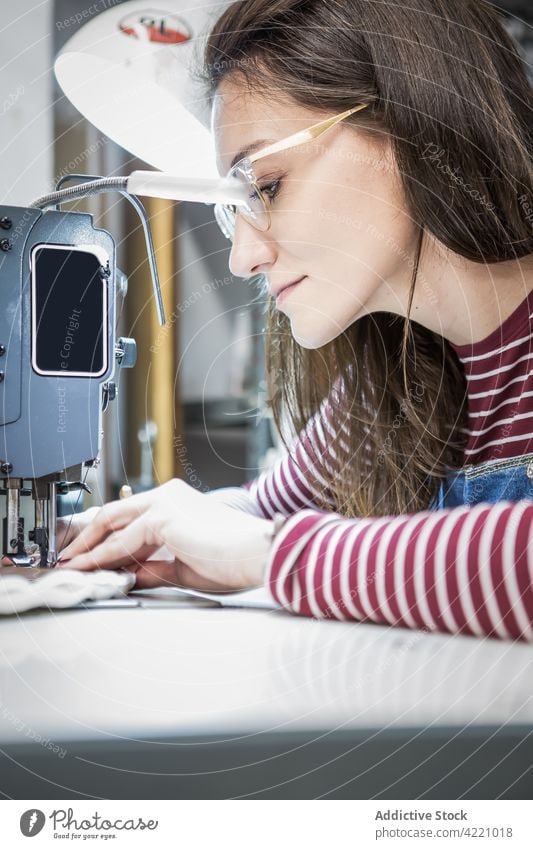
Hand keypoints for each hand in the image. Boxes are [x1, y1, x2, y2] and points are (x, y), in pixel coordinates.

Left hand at [56, 479, 273, 591]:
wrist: (256, 555)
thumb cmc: (233, 562)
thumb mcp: (184, 569)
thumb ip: (154, 568)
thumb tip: (129, 576)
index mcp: (177, 503)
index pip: (130, 517)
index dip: (105, 538)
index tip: (88, 557)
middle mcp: (168, 496)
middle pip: (114, 513)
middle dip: (88, 537)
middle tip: (69, 558)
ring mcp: (164, 502)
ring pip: (113, 524)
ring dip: (89, 548)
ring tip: (71, 567)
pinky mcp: (163, 516)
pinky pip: (122, 541)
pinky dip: (103, 556)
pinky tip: (89, 568)